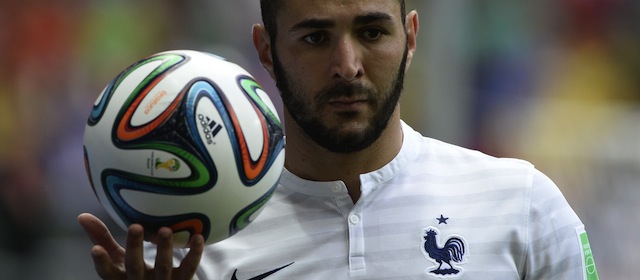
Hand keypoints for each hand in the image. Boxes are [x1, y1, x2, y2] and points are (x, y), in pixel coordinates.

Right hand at [77, 213, 203, 279]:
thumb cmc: (133, 273)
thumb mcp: (117, 260)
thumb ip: (101, 239)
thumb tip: (82, 216)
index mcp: (122, 277)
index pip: (107, 272)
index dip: (101, 262)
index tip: (95, 249)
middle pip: (135, 267)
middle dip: (135, 248)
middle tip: (135, 226)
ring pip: (163, 268)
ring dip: (165, 249)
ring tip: (166, 230)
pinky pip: (189, 268)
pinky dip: (194, 254)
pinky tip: (198, 237)